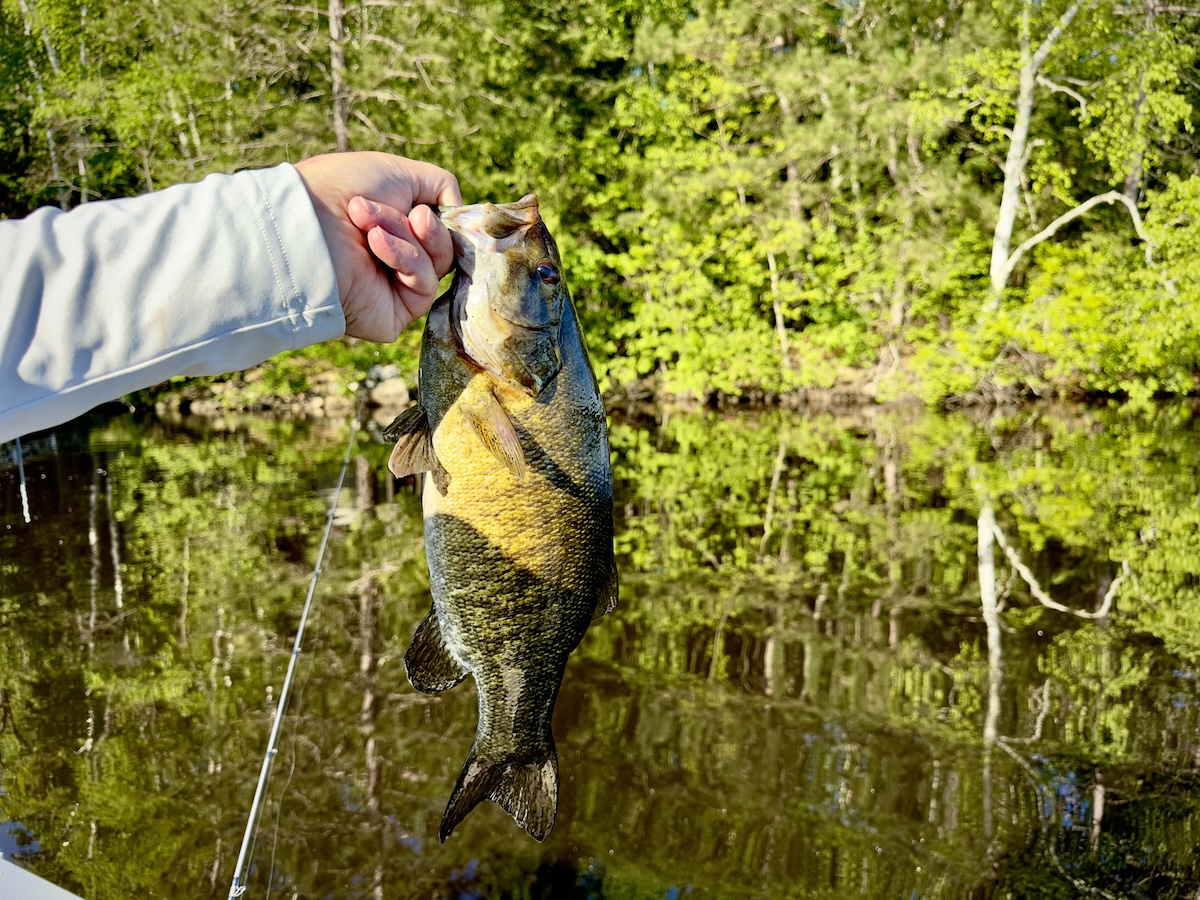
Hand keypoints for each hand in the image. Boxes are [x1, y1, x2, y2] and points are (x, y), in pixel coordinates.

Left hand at [295, 151, 462, 341]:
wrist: (306, 225)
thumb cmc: (341, 191)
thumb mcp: (398, 171)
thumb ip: (440, 184)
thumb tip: (459, 210)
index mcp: (398, 228)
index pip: (443, 228)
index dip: (445, 217)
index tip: (429, 206)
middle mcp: (398, 259)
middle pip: (446, 246)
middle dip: (422, 224)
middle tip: (389, 212)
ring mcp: (398, 288)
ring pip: (438, 263)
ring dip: (406, 237)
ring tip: (369, 225)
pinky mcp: (397, 313)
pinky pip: (425, 286)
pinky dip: (406, 259)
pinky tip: (375, 244)